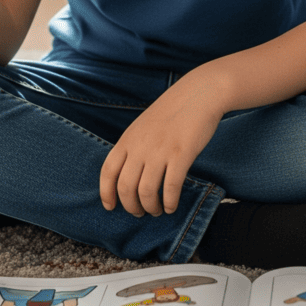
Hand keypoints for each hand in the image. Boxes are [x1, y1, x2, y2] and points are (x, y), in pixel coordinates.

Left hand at [100, 70, 225, 217]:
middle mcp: (141, 146)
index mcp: (128, 138)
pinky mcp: (181, 154)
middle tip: (140, 212)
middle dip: (131, 206)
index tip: (110, 206)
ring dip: (151, 208)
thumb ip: (134, 145)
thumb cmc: (173, 110)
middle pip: (126, 187)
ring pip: (147, 192)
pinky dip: (169, 203)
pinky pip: (171, 188)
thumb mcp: (144, 125)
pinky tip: (172, 206)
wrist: (199, 93)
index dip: (106, 192)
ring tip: (158, 210)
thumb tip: (129, 172)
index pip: (108, 171)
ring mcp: (160, 150)